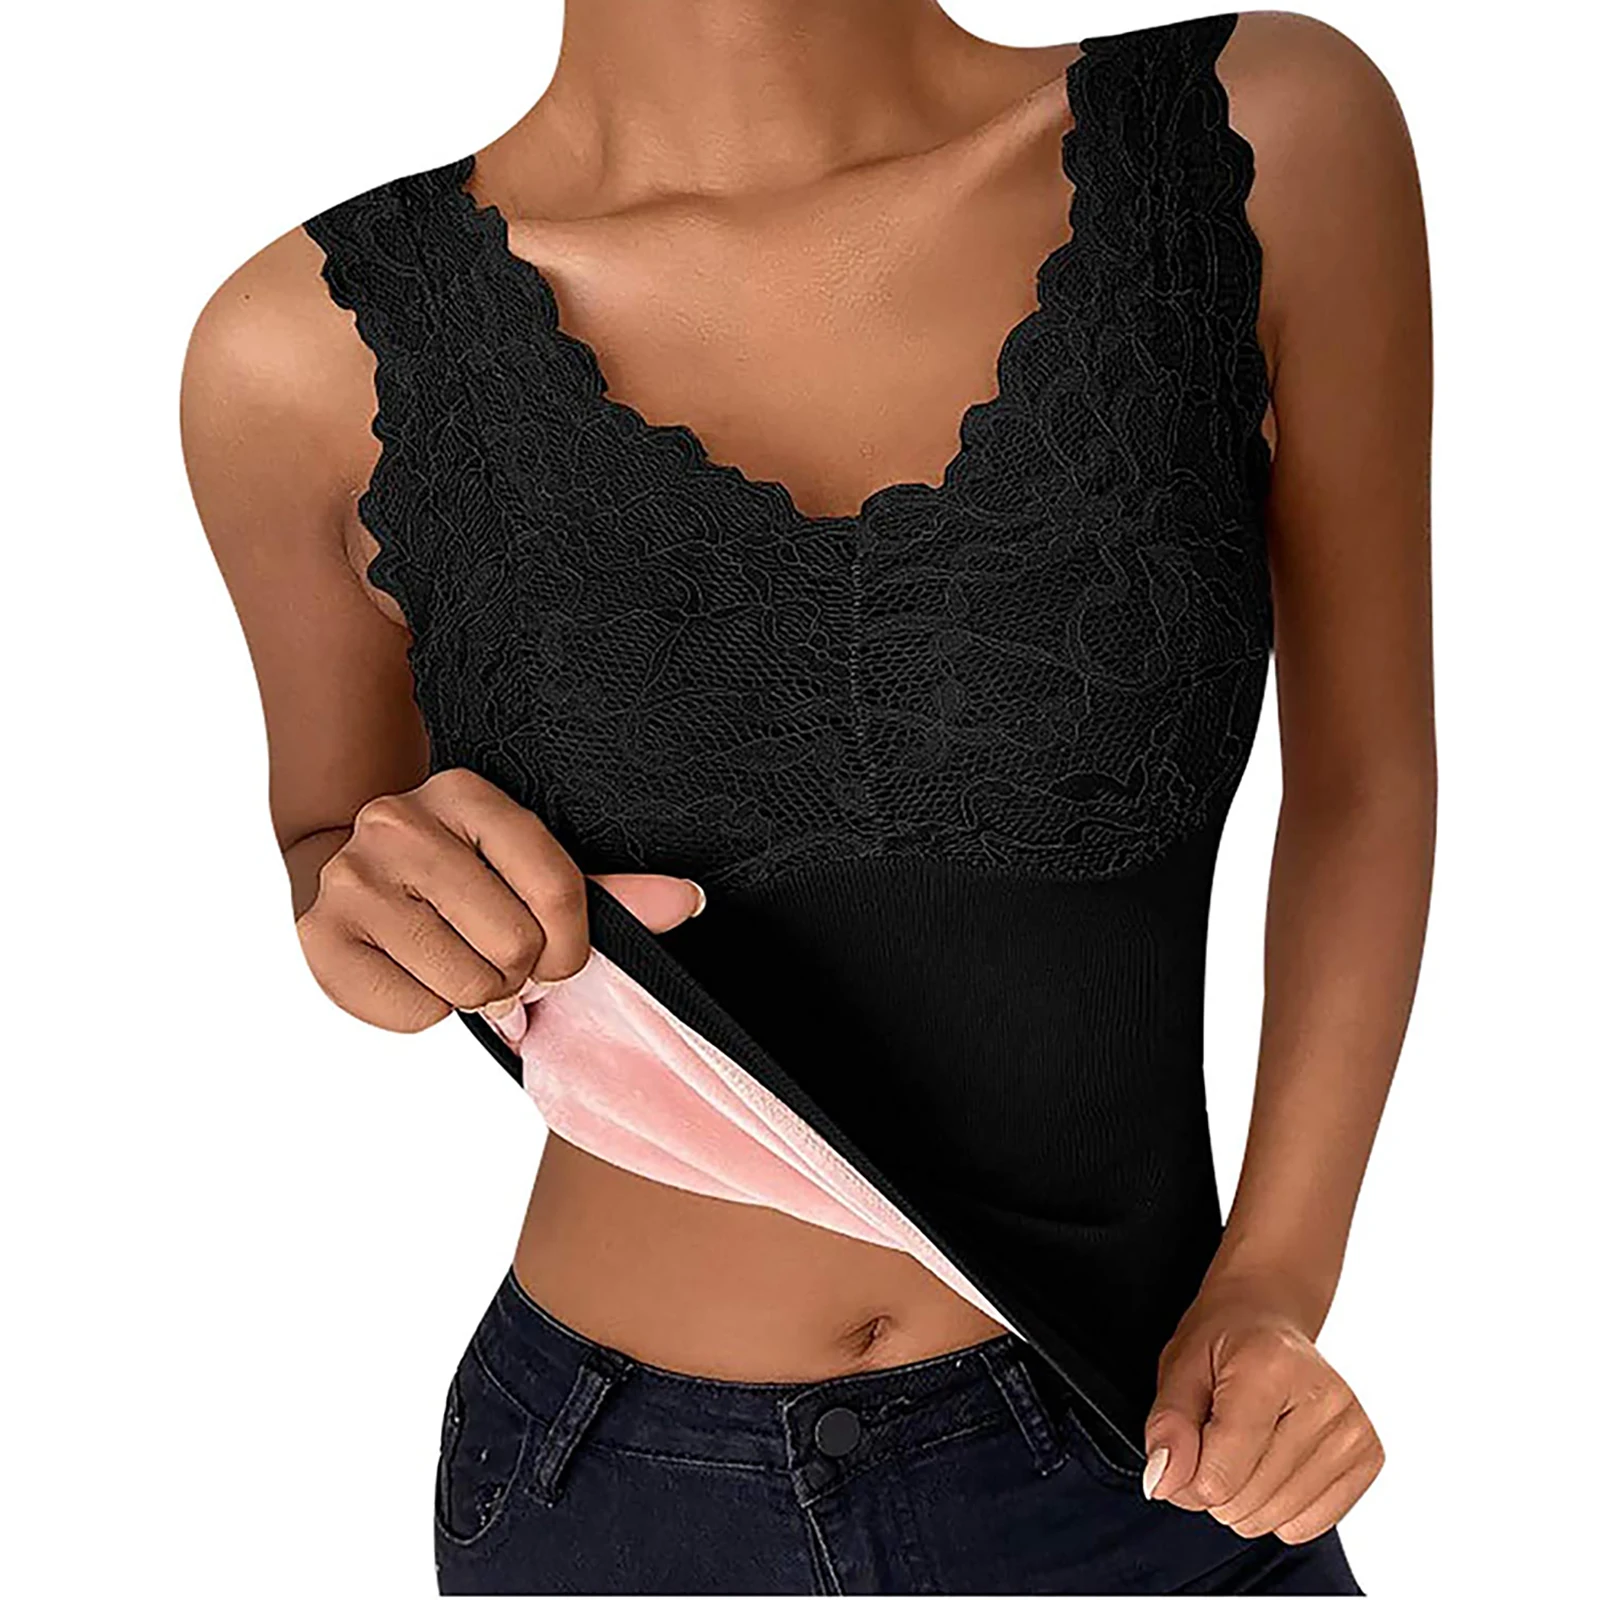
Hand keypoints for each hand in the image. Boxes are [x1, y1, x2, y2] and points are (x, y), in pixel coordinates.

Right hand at [295, 767, 705, 1032]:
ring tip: (455, 963)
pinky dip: (426, 1010)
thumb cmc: (463, 881)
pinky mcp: (318, 938)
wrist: (348, 880)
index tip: (560, 956)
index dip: (572, 945)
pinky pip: (416, 1013)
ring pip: (466, 986)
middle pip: (513, 945)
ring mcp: (352, 879)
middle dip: (517, 972)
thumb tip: (690, 901)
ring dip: (475, 995)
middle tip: (495, 958)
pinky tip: (412, 972)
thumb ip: (612, 893)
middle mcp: (398, 823)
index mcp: (464, 792)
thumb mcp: (532, 870)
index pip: (559, 890)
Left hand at [1142, 1279, 1383, 1543]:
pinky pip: (1308, 1525)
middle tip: (1212, 1439)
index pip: (1220, 1474)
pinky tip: (1273, 1462)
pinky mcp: (1368, 1457)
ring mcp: (1353, 1430)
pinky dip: (1279, 1508)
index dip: (1185, 1479)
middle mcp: (1324, 1397)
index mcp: (1270, 1366)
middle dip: (1212, 1488)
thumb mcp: (1179, 1370)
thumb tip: (1163, 1483)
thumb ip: (1168, 1428)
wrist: (1269, 1320)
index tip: (1183, 1448)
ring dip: (1244, 1501)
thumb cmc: (1223, 1342)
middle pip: (1247, 1502)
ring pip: (1276, 1520)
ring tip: (1242, 1448)